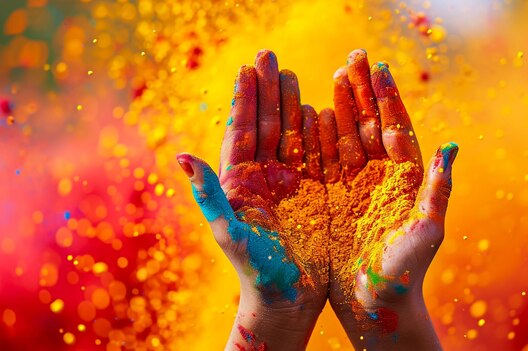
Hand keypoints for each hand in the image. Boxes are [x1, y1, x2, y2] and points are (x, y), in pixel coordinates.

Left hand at [176, 50, 328, 349]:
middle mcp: (264, 178)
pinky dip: (318, 131)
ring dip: (290, 103)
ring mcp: (290, 184)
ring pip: (290, 135)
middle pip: (266, 125)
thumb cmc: (254, 271)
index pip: (241, 132)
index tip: (246, 68)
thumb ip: (209, 195)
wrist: (288, 299)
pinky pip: (317, 156)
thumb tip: (182, 156)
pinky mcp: (316, 193)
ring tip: (292, 74)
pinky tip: (320, 108)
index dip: (244, 100)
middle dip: (267, 90)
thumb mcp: (229, 232)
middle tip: (270, 56)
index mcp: (240, 183)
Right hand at [323, 49, 457, 349]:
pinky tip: (311, 114)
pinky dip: (317, 138)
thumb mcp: (425, 231)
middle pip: (370, 124)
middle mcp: (381, 177)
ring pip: (346, 137)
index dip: (387, 98)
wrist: (374, 302)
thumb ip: (438, 191)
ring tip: (333, 76)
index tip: (378, 67)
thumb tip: (451, 147)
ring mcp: (355, 185)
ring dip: (340, 107)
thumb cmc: (405, 272)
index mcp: (406, 180)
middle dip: (362, 92)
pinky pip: (323, 162)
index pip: (396, 128)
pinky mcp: (332, 199)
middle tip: (352, 58)